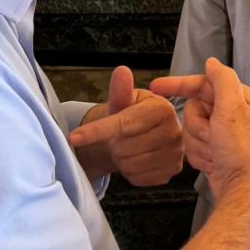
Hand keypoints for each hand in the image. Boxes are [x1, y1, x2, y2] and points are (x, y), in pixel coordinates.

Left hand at [68, 66, 183, 185]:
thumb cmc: (131, 113)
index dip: (97, 131)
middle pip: (126, 148)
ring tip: (125, 148)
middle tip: (117, 138)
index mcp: (162, 109)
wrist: (143, 133)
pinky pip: (139, 178)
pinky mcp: (172, 172)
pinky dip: (130, 172)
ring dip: (121, 160)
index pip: (124, 124)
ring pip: (132, 165)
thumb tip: (122, 71)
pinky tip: (135, 160)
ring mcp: (175, 154)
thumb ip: (120, 89)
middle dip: (114, 145)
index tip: (74, 137)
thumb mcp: (122, 101)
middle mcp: (174, 131)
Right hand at [151, 58, 249, 198]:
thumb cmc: (240, 149)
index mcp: (239, 98)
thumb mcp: (233, 107)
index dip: (178, 85)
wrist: (242, 189)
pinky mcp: (214, 151)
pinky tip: (213, 162)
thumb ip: (222, 79)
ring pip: (190, 129)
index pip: (202, 84)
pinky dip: (199, 155)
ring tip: (215, 152)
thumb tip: (211, 62)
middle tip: (212, 136)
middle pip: (193, 109)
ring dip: (198, 143)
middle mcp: (232, 113)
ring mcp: (222, 134)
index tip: (156, 87)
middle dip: (197, 125)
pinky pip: (193, 146)